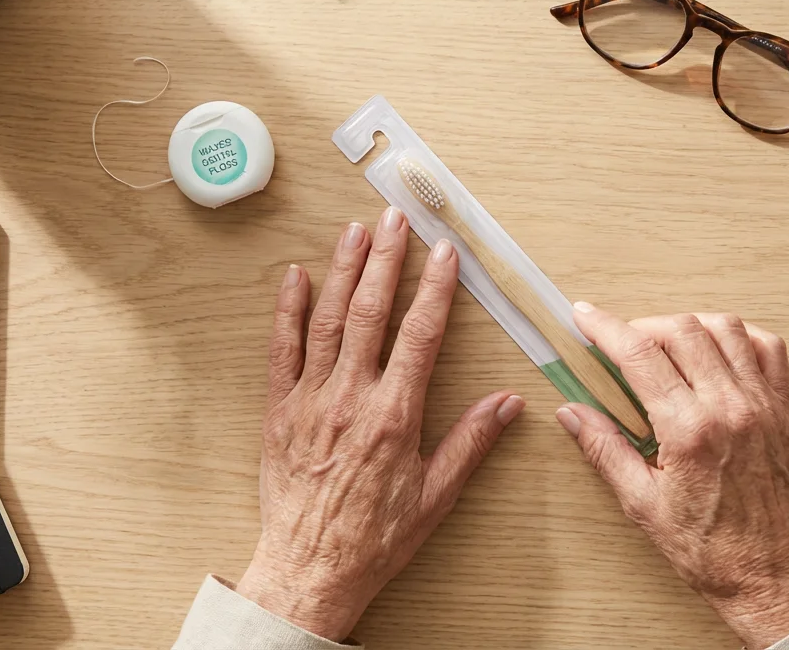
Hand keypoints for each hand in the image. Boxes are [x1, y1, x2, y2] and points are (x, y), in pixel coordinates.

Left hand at [237, 208, 525, 640]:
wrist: (309, 572)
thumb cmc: (374, 539)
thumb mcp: (435, 496)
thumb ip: (471, 442)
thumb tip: (509, 402)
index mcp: (394, 416)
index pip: (419, 335)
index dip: (434, 289)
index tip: (444, 252)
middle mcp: (350, 399)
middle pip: (371, 313)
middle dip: (386, 260)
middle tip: (396, 217)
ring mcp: (310, 401)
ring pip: (327, 321)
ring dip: (343, 271)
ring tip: (355, 230)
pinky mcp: (279, 412)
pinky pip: (282, 351)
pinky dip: (287, 311)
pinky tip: (296, 278)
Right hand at [557, 305, 788, 649]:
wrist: (768, 573)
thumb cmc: (708, 548)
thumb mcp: (642, 505)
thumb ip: (604, 450)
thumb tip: (571, 414)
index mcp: (691, 431)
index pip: (641, 355)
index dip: (606, 328)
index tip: (585, 317)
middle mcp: (730, 408)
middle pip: (682, 330)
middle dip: (642, 325)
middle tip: (620, 339)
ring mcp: (762, 404)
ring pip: (724, 328)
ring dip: (688, 324)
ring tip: (664, 341)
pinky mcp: (783, 409)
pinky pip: (767, 347)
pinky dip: (737, 334)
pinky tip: (715, 346)